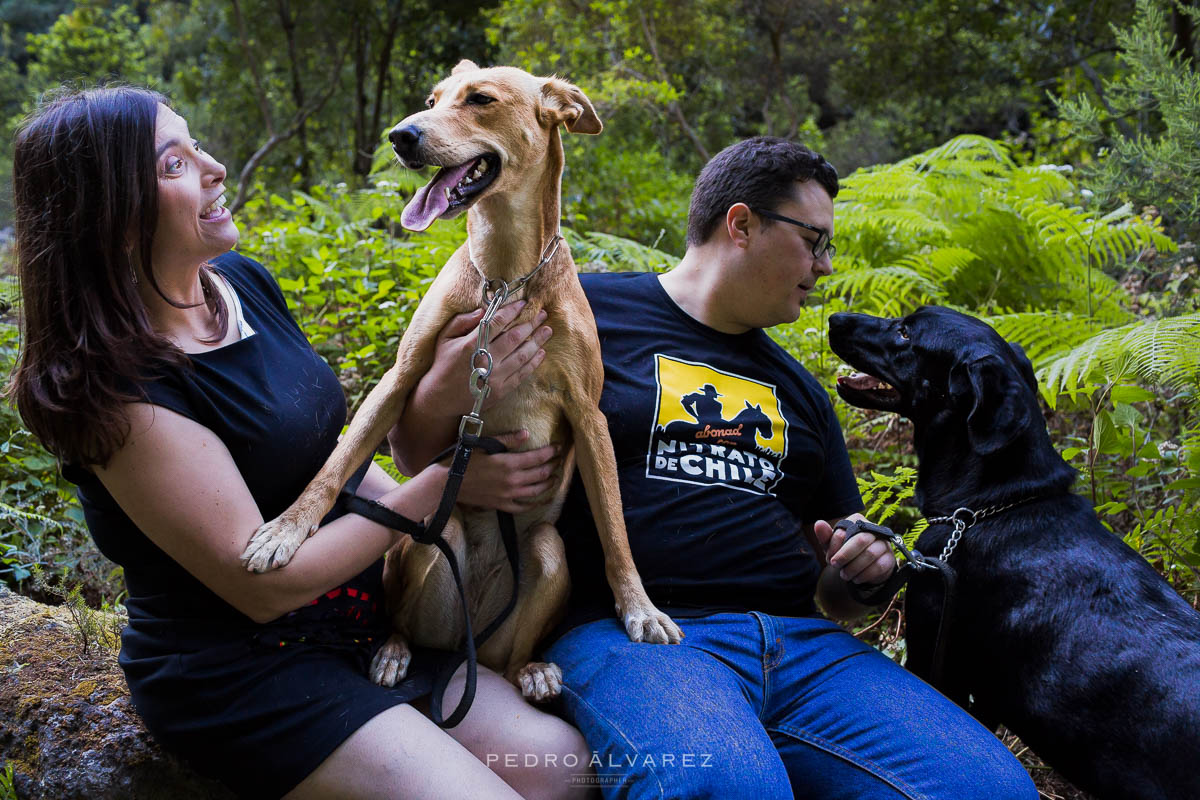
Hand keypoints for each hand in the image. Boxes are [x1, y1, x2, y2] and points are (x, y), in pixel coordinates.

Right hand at [416, 301, 551, 418]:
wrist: (441, 398)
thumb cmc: (443, 364)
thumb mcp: (444, 338)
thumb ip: (462, 321)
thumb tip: (483, 310)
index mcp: (470, 344)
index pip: (497, 322)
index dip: (513, 311)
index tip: (524, 303)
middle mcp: (485, 360)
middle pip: (515, 337)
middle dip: (531, 323)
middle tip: (542, 313)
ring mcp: (495, 377)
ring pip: (522, 355)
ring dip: (537, 341)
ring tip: (548, 330)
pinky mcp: (501, 391)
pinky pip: (522, 374)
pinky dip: (533, 362)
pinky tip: (541, 352)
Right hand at [455, 430, 560, 512]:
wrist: (447, 483)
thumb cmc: (463, 459)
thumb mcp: (485, 445)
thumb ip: (507, 440)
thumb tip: (526, 434)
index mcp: (508, 463)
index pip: (538, 457)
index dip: (552, 452)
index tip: (559, 447)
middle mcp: (512, 480)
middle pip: (541, 474)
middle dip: (553, 466)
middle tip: (559, 460)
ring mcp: (508, 495)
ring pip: (536, 491)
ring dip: (549, 483)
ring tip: (555, 477)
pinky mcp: (501, 505)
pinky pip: (523, 507)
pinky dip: (535, 504)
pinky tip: (542, 499)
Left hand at [813, 515, 895, 584]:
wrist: (863, 568)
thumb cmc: (845, 552)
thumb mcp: (833, 546)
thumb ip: (825, 536)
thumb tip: (818, 524)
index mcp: (857, 521)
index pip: (846, 529)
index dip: (834, 545)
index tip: (829, 558)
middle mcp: (873, 530)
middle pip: (861, 540)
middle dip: (845, 555)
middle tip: (835, 565)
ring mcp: (884, 544)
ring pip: (870, 554)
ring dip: (854, 567)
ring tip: (844, 575)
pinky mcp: (890, 558)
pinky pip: (879, 566)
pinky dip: (864, 575)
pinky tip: (856, 578)